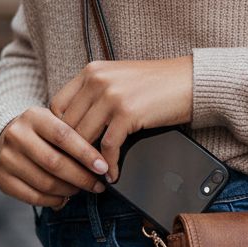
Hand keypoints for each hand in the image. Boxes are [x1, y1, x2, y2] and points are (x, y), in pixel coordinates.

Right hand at [0, 106, 110, 207]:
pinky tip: (64, 198)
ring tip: (81, 190)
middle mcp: (17, 135)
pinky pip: (33, 197)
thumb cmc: (41, 133)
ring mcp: (7, 158)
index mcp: (34, 117)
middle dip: (81, 177)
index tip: (104, 168)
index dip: (86, 154)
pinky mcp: (2, 178)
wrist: (4, 139)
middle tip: (98, 185)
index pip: (64, 136)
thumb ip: (75, 136)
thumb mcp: (54, 123)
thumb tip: (102, 164)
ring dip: (69, 191)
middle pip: (55, 163)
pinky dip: (53, 201)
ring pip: (45, 183)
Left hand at [50, 56, 193, 181]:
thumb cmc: (157, 84)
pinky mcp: (128, 113)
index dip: (58, 132)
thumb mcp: (118, 79)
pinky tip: (112, 174)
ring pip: (84, 138)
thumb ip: (94, 95)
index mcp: (91, 71)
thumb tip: (74, 127)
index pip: (57, 106)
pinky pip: (108, 147)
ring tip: (92, 175)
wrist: (190, 80)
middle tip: (75, 169)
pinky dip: (109, 165)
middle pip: (67, 125)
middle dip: (71, 151)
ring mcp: (112, 96)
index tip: (65, 149)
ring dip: (87, 162)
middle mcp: (97, 80)